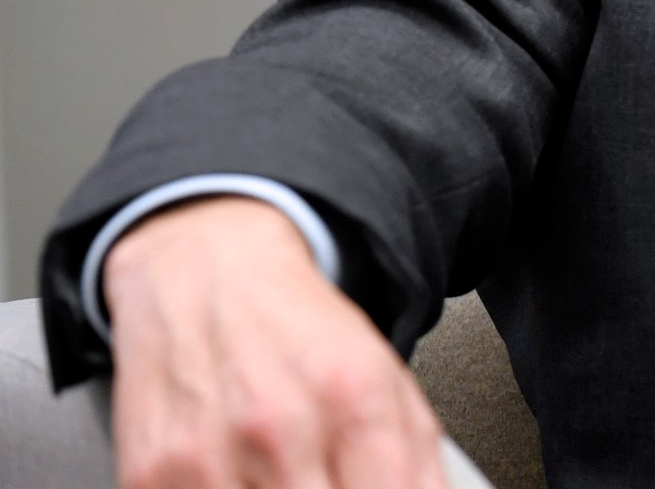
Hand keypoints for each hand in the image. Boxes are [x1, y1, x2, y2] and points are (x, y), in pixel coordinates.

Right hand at [101, 195, 446, 488]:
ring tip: (284, 476)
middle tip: (328, 478)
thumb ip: (417, 455)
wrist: (206, 273)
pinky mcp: (150, 475)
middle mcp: (281, 424)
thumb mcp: (384, 374)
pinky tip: (238, 476)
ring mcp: (210, 454)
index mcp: (355, 398)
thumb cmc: (297, 330)